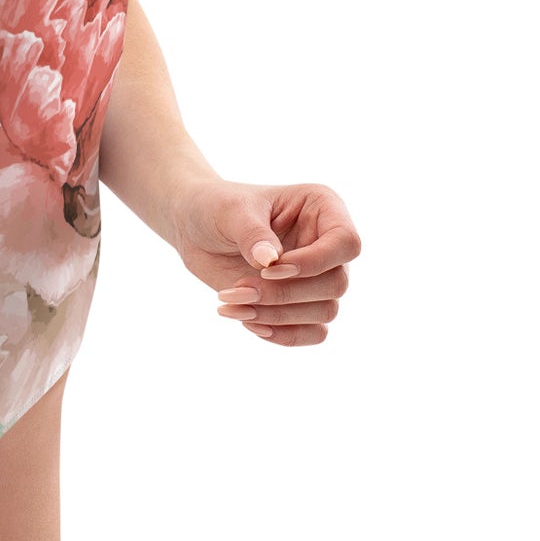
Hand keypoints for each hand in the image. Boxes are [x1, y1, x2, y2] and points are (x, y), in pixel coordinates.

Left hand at [169, 178, 360, 344]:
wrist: (193, 227)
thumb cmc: (216, 206)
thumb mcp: (230, 210)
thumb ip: (252, 233)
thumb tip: (271, 261)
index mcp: (322, 208)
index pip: (346, 243)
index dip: (314, 261)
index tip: (268, 268)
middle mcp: (326, 244)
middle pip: (336, 283)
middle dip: (285, 293)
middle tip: (239, 288)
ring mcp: (317, 275)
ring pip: (325, 311)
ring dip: (277, 315)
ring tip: (231, 302)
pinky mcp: (301, 303)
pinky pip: (314, 332)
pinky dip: (282, 334)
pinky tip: (246, 321)